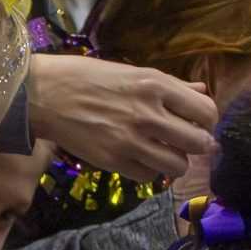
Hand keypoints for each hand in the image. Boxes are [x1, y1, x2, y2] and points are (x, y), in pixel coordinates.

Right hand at [28, 54, 216, 182]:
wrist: (43, 95)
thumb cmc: (86, 77)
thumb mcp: (132, 72)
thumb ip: (170, 86)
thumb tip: (201, 92)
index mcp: (156, 85)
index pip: (205, 111)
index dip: (207, 121)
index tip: (197, 123)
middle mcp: (148, 114)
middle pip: (198, 142)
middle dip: (197, 145)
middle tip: (185, 143)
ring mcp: (131, 141)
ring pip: (177, 166)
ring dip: (175, 162)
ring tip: (163, 153)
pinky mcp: (113, 161)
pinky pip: (149, 176)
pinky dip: (149, 171)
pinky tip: (140, 159)